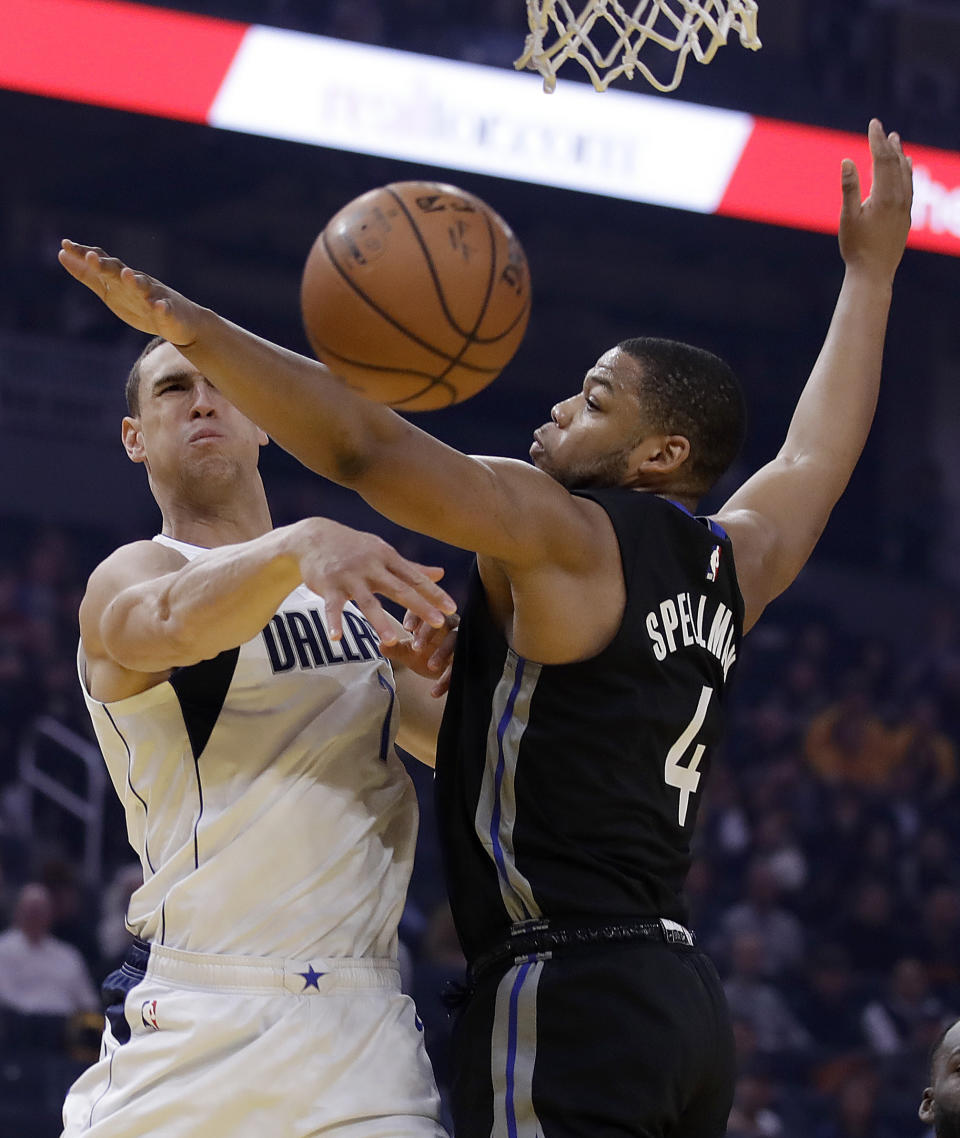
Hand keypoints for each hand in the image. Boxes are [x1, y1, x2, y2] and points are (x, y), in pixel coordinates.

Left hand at [58, 240, 203, 345]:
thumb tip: (61, 254)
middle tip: (91, 257)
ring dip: (135, 281)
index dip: (85, 255)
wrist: (181, 323)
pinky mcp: (169, 313)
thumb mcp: (110, 290)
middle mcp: (137, 283)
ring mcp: (155, 296)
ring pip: (144, 287)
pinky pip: (165, 309)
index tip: (66, 245)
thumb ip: (88, 275)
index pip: (102, 262)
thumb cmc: (142, 304)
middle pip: (119, 271)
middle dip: (106, 265)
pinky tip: (157, 306)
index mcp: (121, 279)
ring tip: (126, 275)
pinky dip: (162, 307)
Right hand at [292, 519, 455, 647]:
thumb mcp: (383, 552)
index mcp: (388, 558)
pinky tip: (336, 638)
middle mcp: (372, 567)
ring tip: (393, 640)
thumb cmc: (354, 547)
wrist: (315, 536)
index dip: (435, 593)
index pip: (415, 578)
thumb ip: (412, 567)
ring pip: (368, 602)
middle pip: (399, 589)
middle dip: (421, 607)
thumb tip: (441, 573)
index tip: (452, 608)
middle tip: (439, 624)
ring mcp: (349, 577)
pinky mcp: (328, 586)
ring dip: (380, 621)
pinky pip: (332, 607)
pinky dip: (333, 622)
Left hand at [384, 612, 458, 696]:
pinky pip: (459, 666)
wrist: (441, 672)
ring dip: (443, 653)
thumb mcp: (409, 652)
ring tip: (431, 666)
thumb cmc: (426, 654)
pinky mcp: (468, 659)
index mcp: (434, 618)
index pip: (426, 609)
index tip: (406, 628)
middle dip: (429, 633)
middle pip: (443, 621)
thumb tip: (381, 644)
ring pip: (455, 641)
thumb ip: (395, 648)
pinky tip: (435, 692)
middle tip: (416, 647)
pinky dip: (447, 679)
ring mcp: (462, 641)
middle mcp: (451, 626)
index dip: (417, 616)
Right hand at [838, 119, 912, 281]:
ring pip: (906, 173)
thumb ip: (849, 188)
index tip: (873, 123)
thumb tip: (847, 161)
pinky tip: (906, 167)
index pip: (882, 159)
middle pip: (896, 163)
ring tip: (896, 141)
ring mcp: (905, 207)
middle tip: (881, 128)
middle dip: (888, 144)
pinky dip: (907, 171)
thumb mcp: (847, 218)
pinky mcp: (906, 216)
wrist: (874, 273)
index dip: (877, 140)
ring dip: (900, 155)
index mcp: (884, 196)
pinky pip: (910, 186)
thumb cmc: (856, 248)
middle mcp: (899, 198)